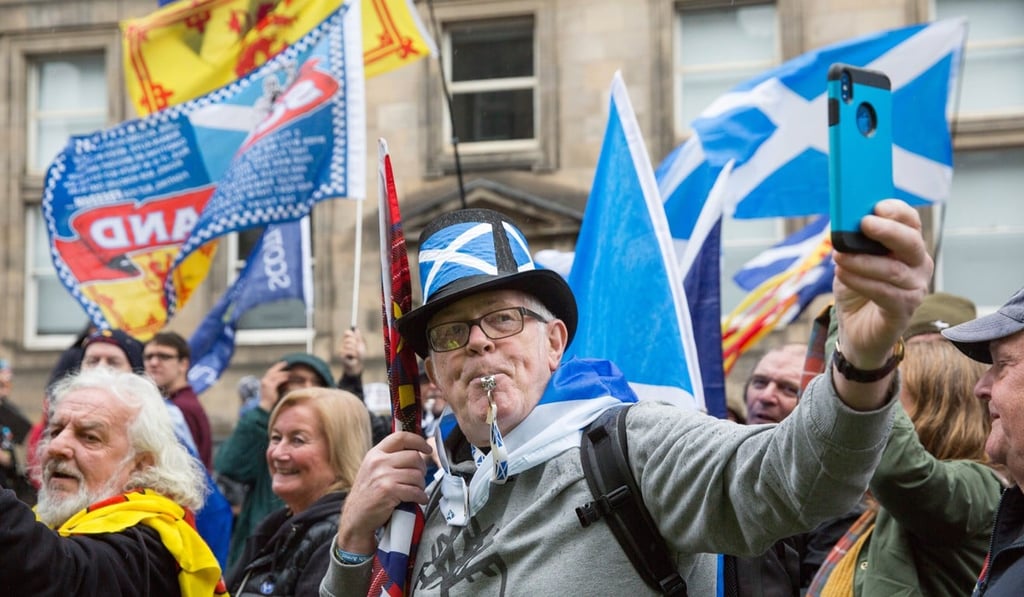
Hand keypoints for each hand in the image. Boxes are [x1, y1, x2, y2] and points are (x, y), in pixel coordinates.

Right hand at [259, 361, 289, 411]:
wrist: (265, 408)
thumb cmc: (271, 401)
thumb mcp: (274, 391)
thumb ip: (278, 385)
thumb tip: (286, 381)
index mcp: (264, 382)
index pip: (270, 372)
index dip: (276, 367)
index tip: (282, 364)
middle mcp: (264, 381)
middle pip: (272, 371)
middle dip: (279, 366)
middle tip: (286, 363)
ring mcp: (266, 383)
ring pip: (276, 374)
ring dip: (284, 373)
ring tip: (290, 371)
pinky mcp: (269, 386)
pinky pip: (278, 379)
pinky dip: (284, 377)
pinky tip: (289, 376)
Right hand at [336, 432, 430, 553]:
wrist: (355, 517)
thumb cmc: (368, 494)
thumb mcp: (373, 469)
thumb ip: (390, 458)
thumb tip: (416, 453)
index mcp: (375, 453)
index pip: (401, 437)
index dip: (418, 441)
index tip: (427, 449)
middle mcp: (378, 462)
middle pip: (414, 456)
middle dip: (422, 469)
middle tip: (419, 478)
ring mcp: (383, 476)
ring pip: (417, 474)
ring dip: (421, 485)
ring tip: (416, 491)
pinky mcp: (389, 491)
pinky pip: (415, 491)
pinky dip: (421, 497)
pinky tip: (418, 500)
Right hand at [338, 328, 365, 376]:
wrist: (358, 365)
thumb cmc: (360, 355)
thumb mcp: (362, 345)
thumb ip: (359, 337)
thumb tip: (356, 329)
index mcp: (350, 339)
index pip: (347, 332)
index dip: (351, 334)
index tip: (355, 337)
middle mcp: (345, 343)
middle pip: (348, 338)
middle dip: (355, 344)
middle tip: (357, 348)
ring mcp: (342, 348)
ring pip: (348, 345)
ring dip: (354, 350)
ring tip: (356, 354)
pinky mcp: (341, 354)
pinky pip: (346, 351)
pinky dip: (352, 354)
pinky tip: (353, 357)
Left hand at [832, 199, 931, 406]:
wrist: (856, 329)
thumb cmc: (856, 288)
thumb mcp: (850, 259)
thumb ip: (852, 242)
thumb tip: (844, 221)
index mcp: (907, 245)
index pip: (911, 221)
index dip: (896, 211)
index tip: (876, 206)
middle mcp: (918, 264)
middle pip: (910, 242)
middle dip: (887, 231)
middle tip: (864, 223)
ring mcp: (915, 288)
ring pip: (893, 270)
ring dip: (862, 261)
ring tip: (838, 257)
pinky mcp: (905, 309)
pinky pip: (885, 292)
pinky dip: (861, 281)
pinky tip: (842, 275)